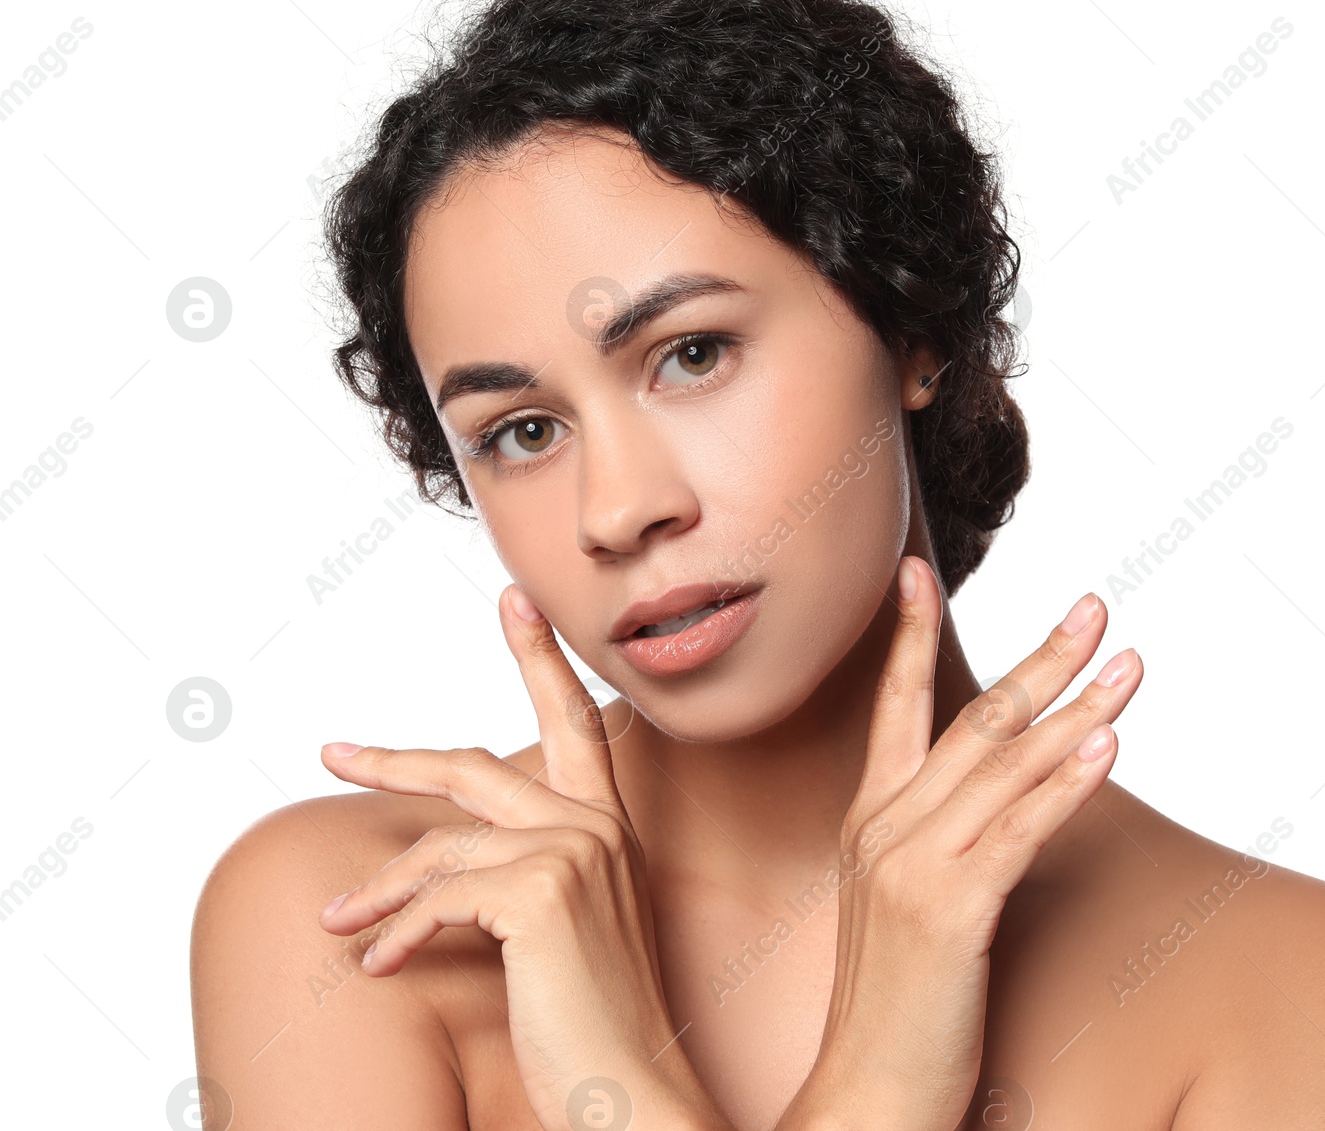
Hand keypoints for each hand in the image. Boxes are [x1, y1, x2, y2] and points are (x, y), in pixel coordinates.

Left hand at [317, 586, 730, 1130]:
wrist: (635, 1091)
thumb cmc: (597, 1023)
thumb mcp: (561, 933)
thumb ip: (522, 877)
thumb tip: (444, 862)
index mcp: (608, 827)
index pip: (572, 721)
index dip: (539, 655)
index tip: (512, 599)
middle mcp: (596, 827)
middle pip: (476, 766)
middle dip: (396, 759)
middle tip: (335, 751)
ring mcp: (573, 853)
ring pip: (441, 847)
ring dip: (375, 891)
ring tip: (334, 921)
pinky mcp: (542, 893)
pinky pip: (439, 899)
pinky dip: (396, 933)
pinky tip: (375, 965)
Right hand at [780, 555, 1140, 1130]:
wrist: (865, 1094)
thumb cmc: (897, 1005)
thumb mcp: (903, 904)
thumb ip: (936, 841)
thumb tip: (996, 800)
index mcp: (869, 820)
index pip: (895, 707)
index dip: (910, 635)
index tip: (919, 572)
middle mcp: (885, 828)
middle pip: (973, 720)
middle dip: (1041, 658)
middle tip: (1094, 607)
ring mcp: (912, 865)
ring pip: (1005, 765)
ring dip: (1077, 707)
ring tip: (1129, 665)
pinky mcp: (949, 910)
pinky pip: (1018, 831)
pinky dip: (1066, 784)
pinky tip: (1107, 745)